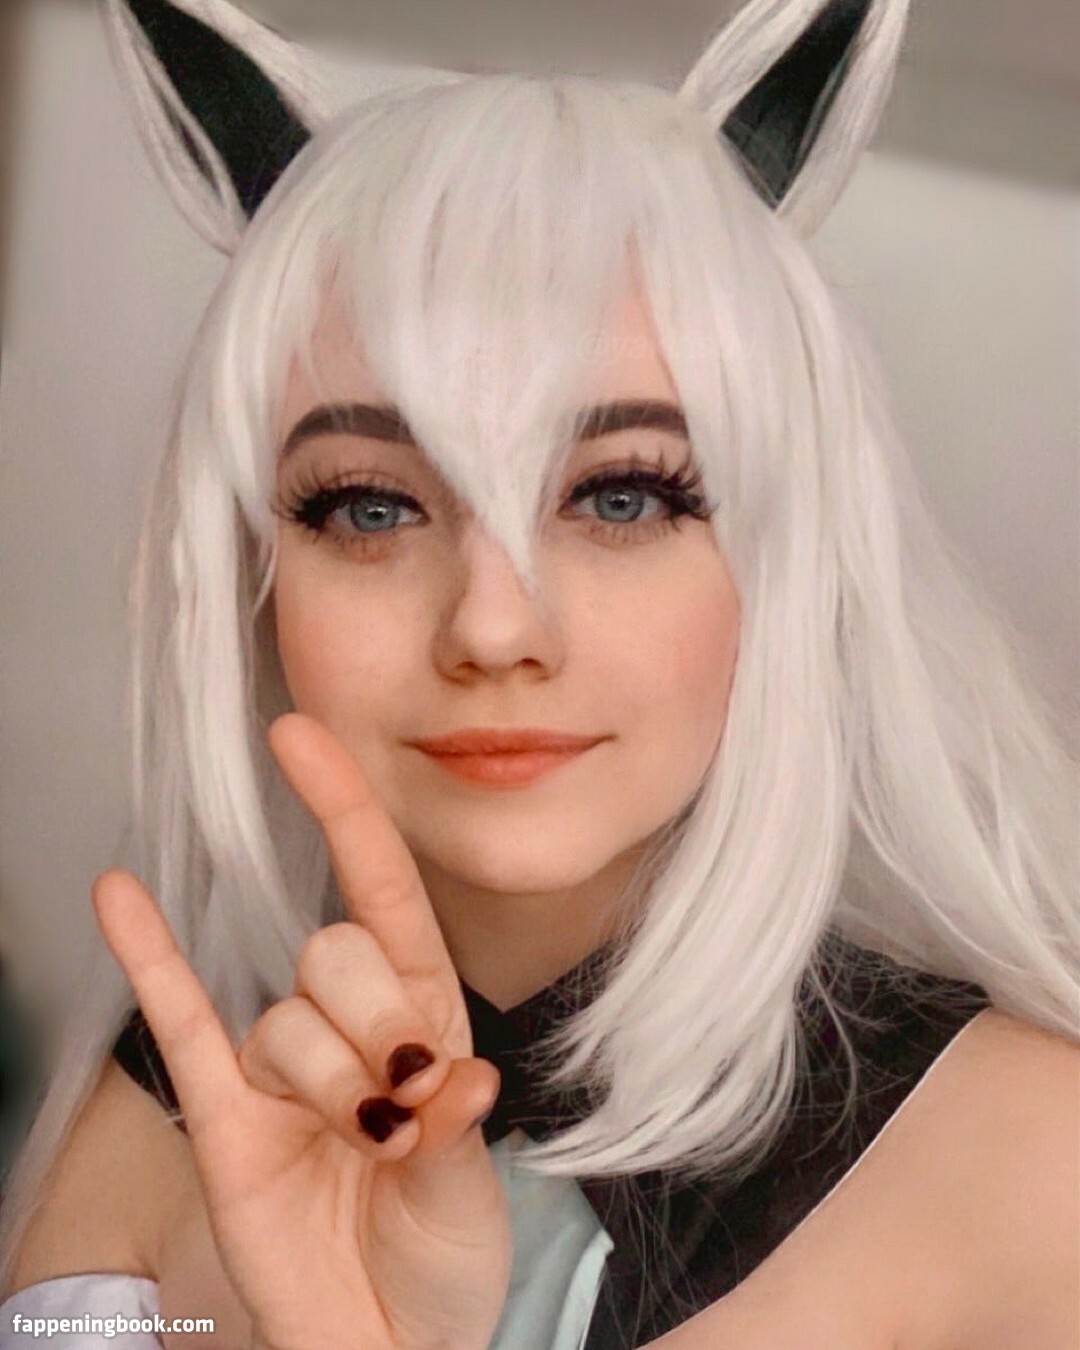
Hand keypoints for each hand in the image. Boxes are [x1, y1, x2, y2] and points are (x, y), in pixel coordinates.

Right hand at [92, 712, 511, 1349]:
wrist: (382, 1348)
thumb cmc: (440, 1261)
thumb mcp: (471, 1192)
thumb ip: (454, 1130)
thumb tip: (453, 1077)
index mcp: (425, 1016)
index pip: (381, 889)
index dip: (346, 812)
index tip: (302, 737)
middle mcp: (350, 1024)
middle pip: (339, 952)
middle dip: (379, 1027)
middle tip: (404, 1111)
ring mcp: (278, 1067)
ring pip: (286, 1017)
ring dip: (330, 1083)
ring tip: (365, 1150)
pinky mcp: (223, 1116)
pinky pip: (182, 1024)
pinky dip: (150, 959)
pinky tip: (118, 894)